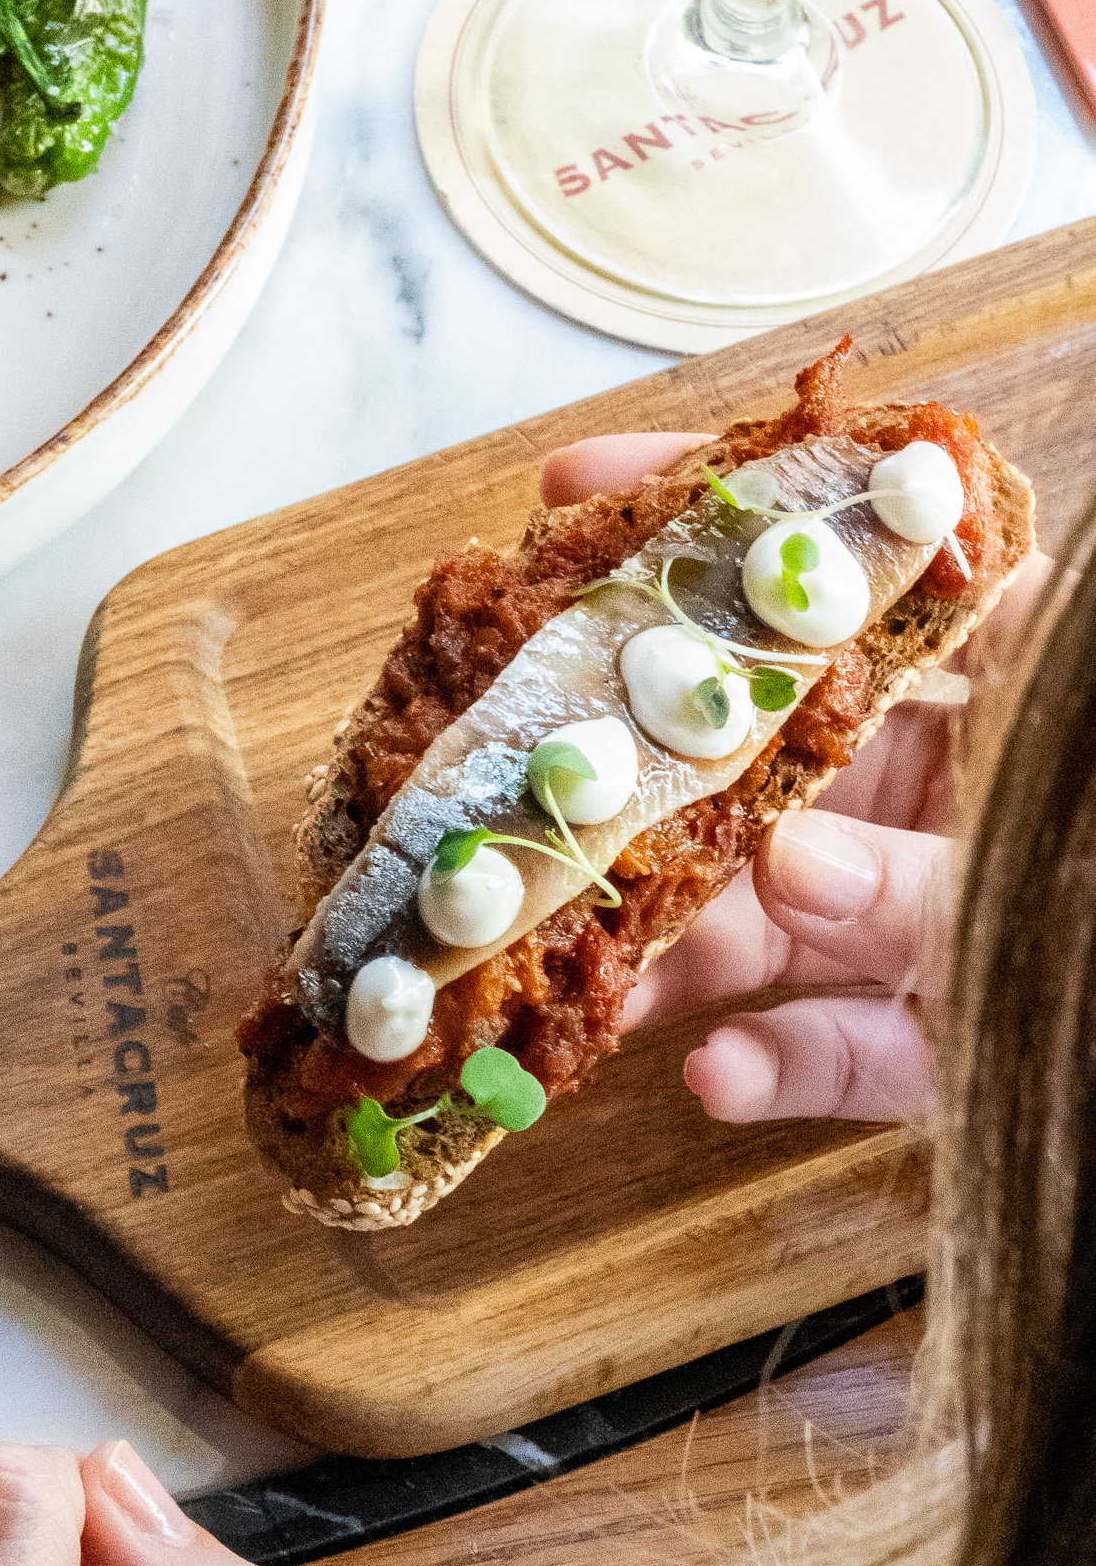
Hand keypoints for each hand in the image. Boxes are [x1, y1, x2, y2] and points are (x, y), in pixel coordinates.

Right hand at [542, 433, 1048, 1122]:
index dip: (714, 528)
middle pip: (768, 761)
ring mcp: (938, 914)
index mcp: (1009, 684)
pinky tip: (716, 1076)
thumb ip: (946, 875)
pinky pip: (841, 1043)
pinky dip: (779, 1063)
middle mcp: (956, 788)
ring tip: (587, 979)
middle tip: (524, 786)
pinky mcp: (941, 1037)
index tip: (579, 489)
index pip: (845, 576)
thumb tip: (795, 864)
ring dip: (678, 951)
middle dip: (643, 781)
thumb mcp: (1068, 862)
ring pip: (777, 916)